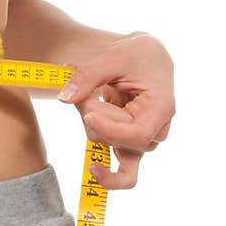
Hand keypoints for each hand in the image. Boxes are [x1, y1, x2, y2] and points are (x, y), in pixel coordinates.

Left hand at [56, 32, 174, 189]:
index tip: (88, 115)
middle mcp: (157, 129)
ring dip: (91, 121)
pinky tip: (94, 166)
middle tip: (80, 84)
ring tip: (88, 92)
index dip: (110, 130)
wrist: (147, 57)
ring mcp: (145, 141)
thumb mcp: (113, 57)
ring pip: (111, 146)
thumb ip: (87, 76)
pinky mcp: (132, 145)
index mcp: (161, 107)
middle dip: (92, 114)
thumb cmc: (136, 54)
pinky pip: (122, 170)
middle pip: (119, 141)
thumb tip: (64, 98)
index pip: (136, 134)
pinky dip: (104, 164)